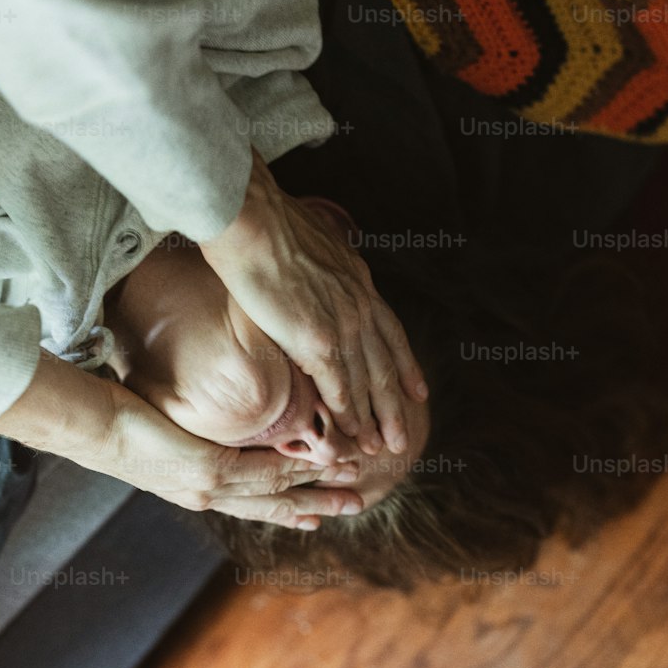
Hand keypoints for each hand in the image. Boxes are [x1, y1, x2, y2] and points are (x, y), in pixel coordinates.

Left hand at [0, 350, 363, 528]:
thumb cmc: (121, 418)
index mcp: (198, 488)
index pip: (255, 501)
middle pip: (273, 506)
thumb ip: (197, 427)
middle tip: (354, 505)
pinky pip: (260, 471)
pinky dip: (293, 471)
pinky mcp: (204, 469)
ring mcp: (206, 487)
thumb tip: (218, 409)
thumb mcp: (167, 426)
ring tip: (350, 485)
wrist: (91, 427)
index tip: (320, 511)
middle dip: (316, 507)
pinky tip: (316, 465)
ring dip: (316, 491)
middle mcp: (206, 495)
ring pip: (274, 493)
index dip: (291, 506)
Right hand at [199, 151, 427, 455]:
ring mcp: (341, 323)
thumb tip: (313, 273)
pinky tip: (350, 435)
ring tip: (380, 449)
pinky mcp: (317, 339)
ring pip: (367, 383)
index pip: (392, 332)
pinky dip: (347, 415)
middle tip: (402, 438)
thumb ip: (320, 269)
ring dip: (374, 420)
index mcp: (358, 281)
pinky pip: (339, 387)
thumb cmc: (264, 222)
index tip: (417, 391)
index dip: (406, 365)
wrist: (250, 218)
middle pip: (386, 366)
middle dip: (396, 407)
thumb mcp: (311, 243)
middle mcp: (359, 304)